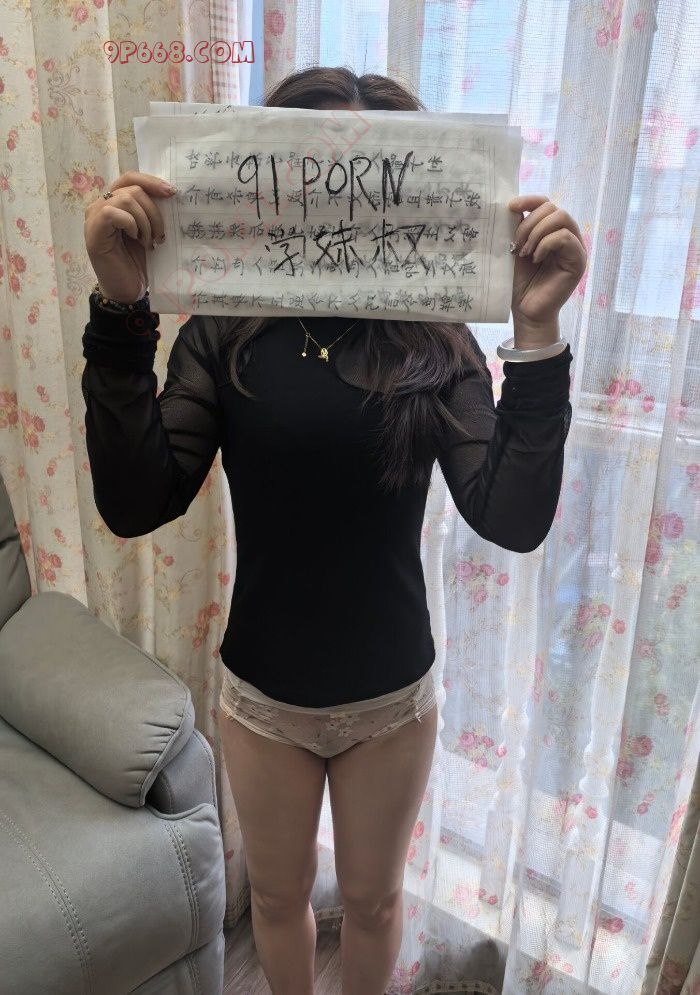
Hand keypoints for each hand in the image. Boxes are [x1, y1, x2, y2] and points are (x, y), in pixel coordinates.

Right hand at [84, 171, 175, 304]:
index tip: (171, 192)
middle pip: (132, 187)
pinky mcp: (93, 231)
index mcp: (115, 203)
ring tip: (148, 242)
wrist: (126, 290)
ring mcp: (95, 217)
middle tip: (160, 235)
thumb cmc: (137, 264)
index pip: (130, 178)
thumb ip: (150, 212)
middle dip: (153, 210)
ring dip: (145, 221)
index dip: (151, 181)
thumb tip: (169, 193)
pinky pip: (113, 212)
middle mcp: (101, 205)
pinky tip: (136, 240)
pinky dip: (130, 225)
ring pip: (126, 199)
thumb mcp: (149, 232)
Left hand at [508, 195, 587, 341]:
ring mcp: (575, 247)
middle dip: (530, 222)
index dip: (529, 200)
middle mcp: (567, 236)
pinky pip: (565, 237)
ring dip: (537, 232)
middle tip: (517, 244)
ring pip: (562, 218)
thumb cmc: (520, 283)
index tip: (510, 207)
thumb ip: (518, 228)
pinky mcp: (578, 260)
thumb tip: (513, 206)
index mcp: (552, 231)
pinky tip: (535, 259)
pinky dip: (546, 244)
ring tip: (525, 252)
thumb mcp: (516, 249)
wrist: (526, 310)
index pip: (546, 203)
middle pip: (554, 208)